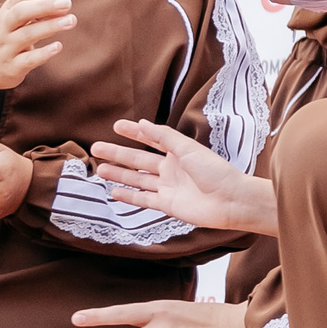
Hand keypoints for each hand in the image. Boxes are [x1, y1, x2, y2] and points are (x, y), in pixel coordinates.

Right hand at [0, 0, 72, 95]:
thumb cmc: (6, 35)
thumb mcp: (13, 16)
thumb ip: (34, 4)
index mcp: (7, 11)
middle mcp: (5, 28)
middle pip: (20, 13)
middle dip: (43, 6)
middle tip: (66, 3)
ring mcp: (7, 48)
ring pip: (26, 35)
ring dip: (49, 26)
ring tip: (70, 20)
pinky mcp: (12, 67)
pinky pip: (27, 59)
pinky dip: (43, 53)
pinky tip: (58, 46)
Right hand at [87, 118, 279, 235]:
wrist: (230, 201)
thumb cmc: (214, 171)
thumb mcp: (187, 148)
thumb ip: (164, 137)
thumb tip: (143, 123)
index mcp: (178, 152)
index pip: (151, 139)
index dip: (134, 132)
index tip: (116, 126)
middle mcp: (171, 169)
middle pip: (138, 160)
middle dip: (118, 154)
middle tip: (96, 148)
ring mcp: (168, 187)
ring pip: (138, 179)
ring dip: (119, 174)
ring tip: (99, 169)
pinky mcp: (168, 205)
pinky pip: (144, 199)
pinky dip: (129, 196)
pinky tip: (114, 192)